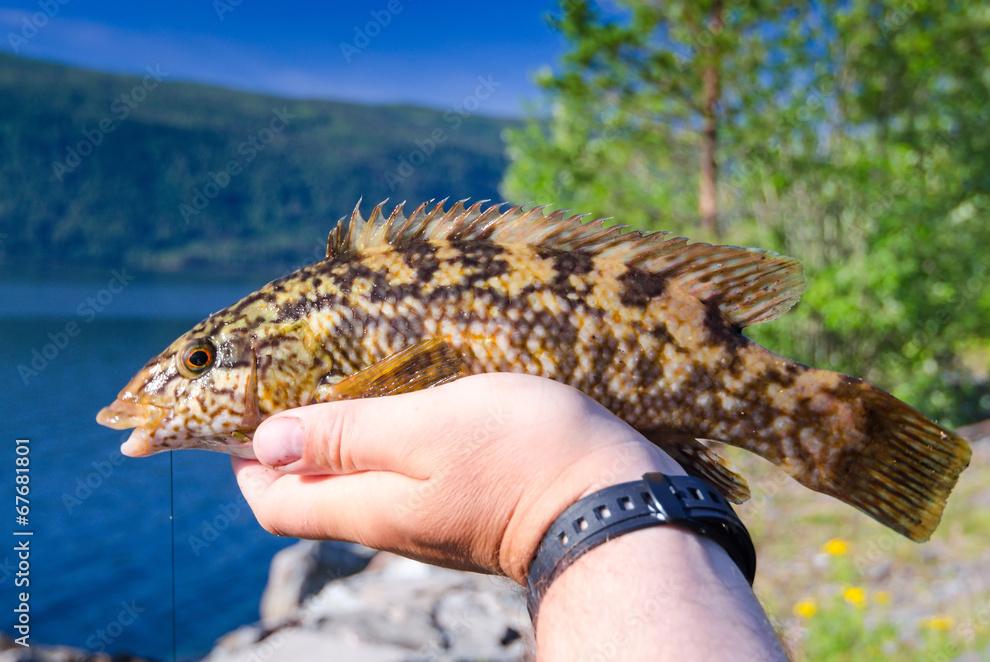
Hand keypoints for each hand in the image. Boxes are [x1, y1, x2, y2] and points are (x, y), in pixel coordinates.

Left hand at [232, 372, 684, 582]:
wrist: (615, 504)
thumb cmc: (522, 456)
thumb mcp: (427, 429)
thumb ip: (347, 435)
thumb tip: (269, 442)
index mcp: (369, 506)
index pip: (274, 501)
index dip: (245, 460)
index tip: (245, 410)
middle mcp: (391, 522)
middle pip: (313, 493)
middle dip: (291, 444)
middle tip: (296, 382)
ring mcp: (431, 518)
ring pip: (360, 482)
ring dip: (340, 440)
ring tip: (348, 383)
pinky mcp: (467, 506)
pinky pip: (405, 477)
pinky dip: (387, 444)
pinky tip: (410, 406)